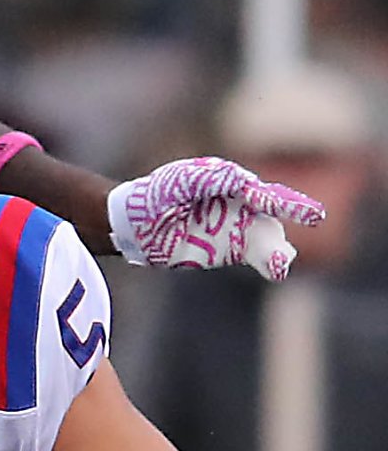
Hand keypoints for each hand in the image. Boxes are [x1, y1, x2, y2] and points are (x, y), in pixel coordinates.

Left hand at [106, 156, 323, 280]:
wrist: (136, 224)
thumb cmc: (157, 194)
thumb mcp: (181, 182)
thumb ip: (212, 181)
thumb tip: (242, 182)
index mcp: (228, 181)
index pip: (256, 189)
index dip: (272, 196)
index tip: (280, 203)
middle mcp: (239, 202)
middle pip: (270, 210)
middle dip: (290, 213)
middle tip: (315, 217)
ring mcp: (237, 226)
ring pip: (266, 236)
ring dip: (277, 247)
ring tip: (283, 261)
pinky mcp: (230, 249)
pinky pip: (254, 255)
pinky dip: (268, 262)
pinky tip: (279, 270)